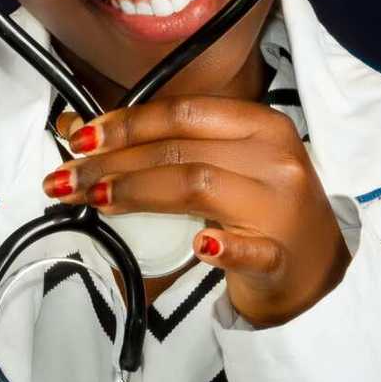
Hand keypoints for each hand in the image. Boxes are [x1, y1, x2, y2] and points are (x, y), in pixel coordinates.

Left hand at [44, 97, 351, 327]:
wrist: (314, 268)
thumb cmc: (256, 205)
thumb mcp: (219, 163)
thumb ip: (162, 145)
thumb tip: (76, 130)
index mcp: (259, 125)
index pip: (183, 113)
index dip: (127, 123)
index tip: (80, 138)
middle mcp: (274, 158)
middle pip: (180, 150)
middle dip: (114, 162)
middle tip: (66, 178)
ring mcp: (281, 208)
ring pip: (199, 187)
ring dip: (137, 192)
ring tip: (95, 200)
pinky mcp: (282, 257)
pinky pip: (251, 249)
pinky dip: (223, 247)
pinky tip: (199, 246)